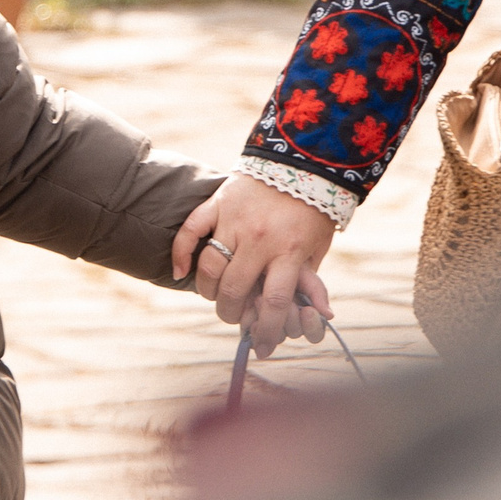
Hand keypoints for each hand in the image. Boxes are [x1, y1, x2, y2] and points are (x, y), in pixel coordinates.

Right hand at [174, 176, 337, 358]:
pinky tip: (178, 272)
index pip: (274, 300)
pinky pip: (190, 231)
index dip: (267, 327)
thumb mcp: (318, 247)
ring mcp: (235, 220)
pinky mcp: (218, 202)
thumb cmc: (312, 209)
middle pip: (234, 289)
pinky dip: (180, 253)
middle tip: (232, 316)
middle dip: (230, 312)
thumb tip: (322, 315)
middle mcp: (259, 238)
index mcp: (290, 250)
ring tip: (214, 295)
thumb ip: (311, 280)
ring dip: (207, 289)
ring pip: (209, 266)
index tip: (263, 342)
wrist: (301, 158)